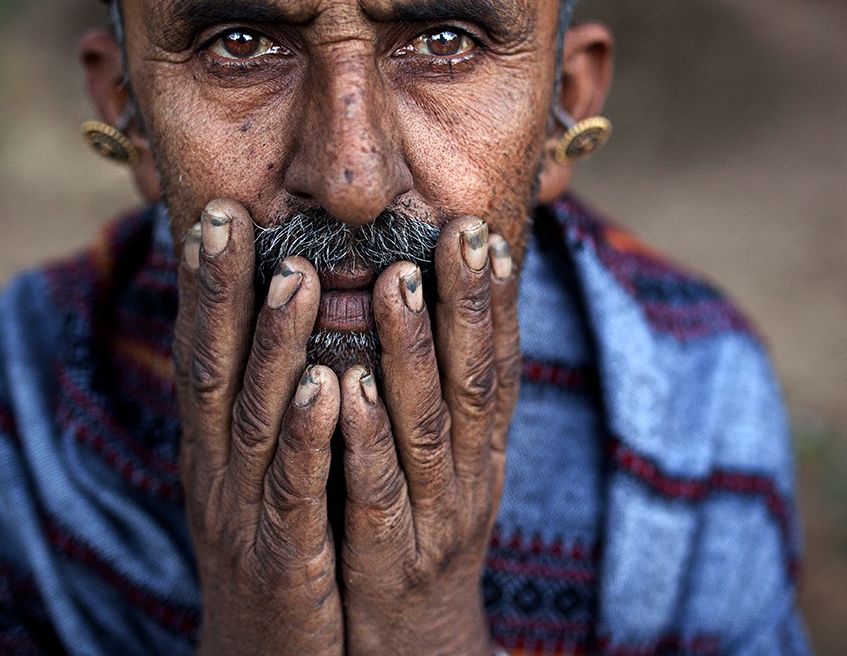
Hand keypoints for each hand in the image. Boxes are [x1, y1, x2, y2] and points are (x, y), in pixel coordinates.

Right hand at [172, 199, 342, 655]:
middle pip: (214, 370)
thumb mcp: (259, 472)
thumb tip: (285, 321)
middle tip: (231, 218)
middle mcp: (218, 471)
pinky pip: (297, 492)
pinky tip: (329, 389)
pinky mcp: (284, 558)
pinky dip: (308, 439)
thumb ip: (266, 403)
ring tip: (297, 278)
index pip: (204, 350)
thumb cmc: (276, 547)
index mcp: (216, 447)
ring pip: (257, 420)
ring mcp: (246, 515)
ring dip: (275, 347)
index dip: (206, 283)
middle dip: (220, 293)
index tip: (219, 211)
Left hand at [337, 217, 521, 655]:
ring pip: (428, 427)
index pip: (499, 365)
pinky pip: (376, 492)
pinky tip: (347, 384)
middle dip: (468, 305)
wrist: (415, 654)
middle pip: (475, 382)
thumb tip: (443, 315)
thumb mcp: (451, 471)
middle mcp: (470, 479)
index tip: (484, 232)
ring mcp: (432, 519)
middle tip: (459, 233)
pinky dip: (366, 437)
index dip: (496, 300)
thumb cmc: (424, 542)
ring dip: (413, 353)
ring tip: (394, 283)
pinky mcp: (386, 559)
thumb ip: (446, 400)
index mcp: (483, 453)